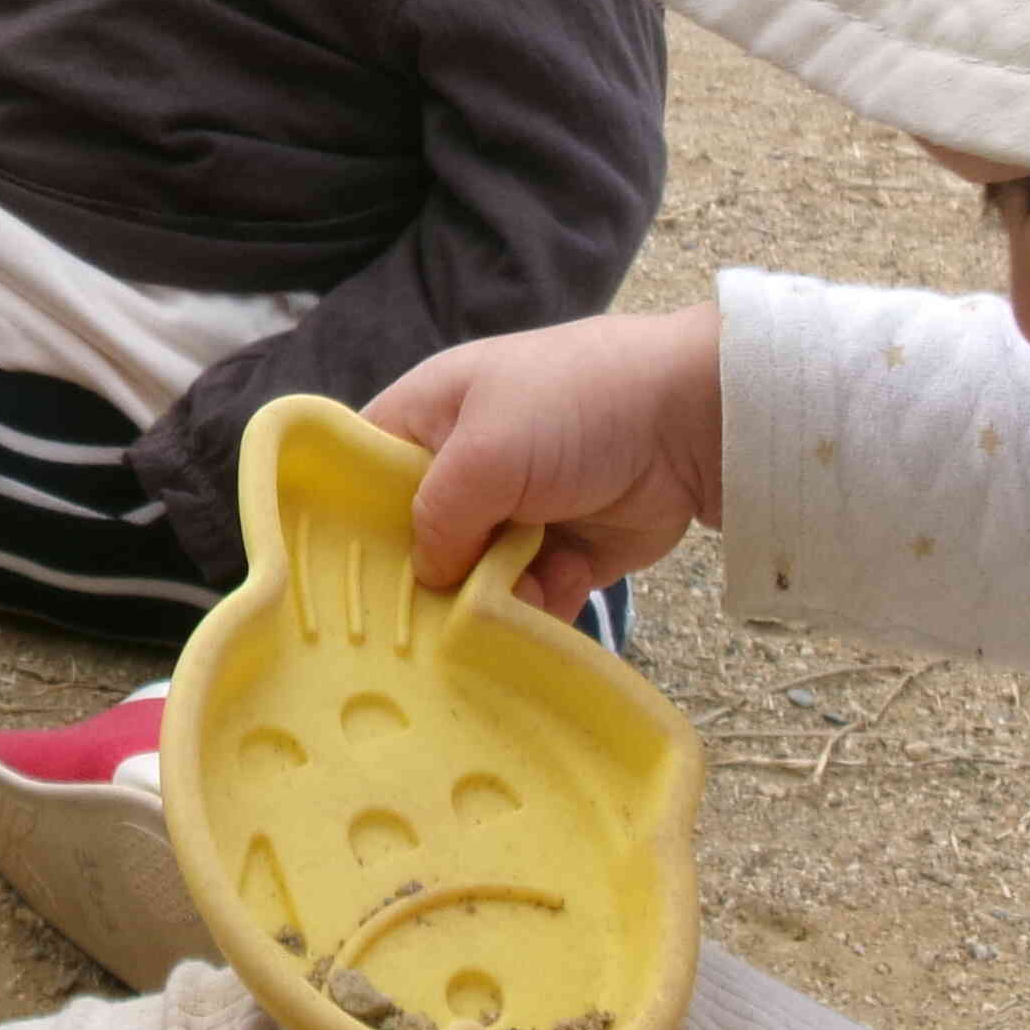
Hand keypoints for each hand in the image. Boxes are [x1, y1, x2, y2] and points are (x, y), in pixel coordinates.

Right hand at [365, 303, 723, 621]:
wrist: (694, 419)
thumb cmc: (574, 407)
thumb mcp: (484, 451)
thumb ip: (436, 516)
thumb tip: (427, 577)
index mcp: (429, 417)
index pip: (361, 468)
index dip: (344, 519)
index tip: (334, 579)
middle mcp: (464, 466)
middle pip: (414, 539)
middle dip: (421, 581)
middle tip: (417, 621)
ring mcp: (515, 513)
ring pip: (470, 580)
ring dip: (483, 603)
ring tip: (497, 613)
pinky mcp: (563, 552)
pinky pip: (529, 598)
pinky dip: (537, 610)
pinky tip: (548, 605)